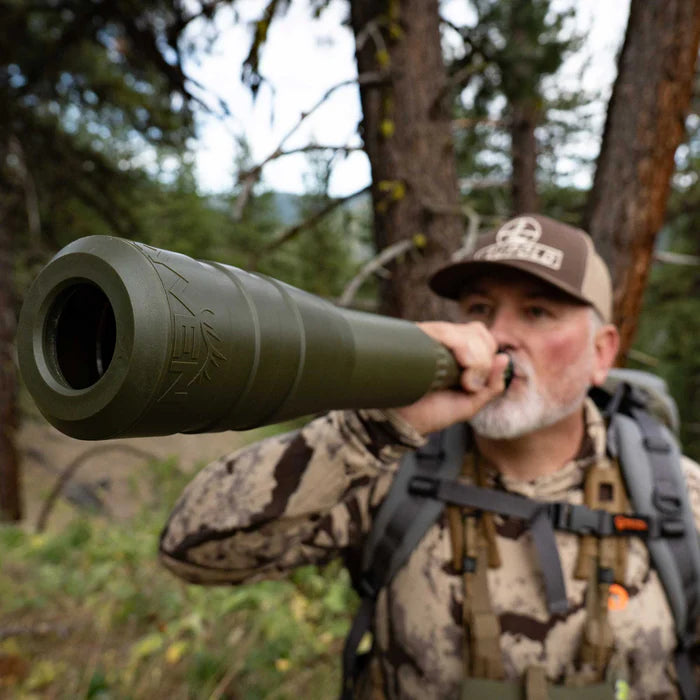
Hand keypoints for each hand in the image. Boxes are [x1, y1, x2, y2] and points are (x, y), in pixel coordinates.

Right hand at [394, 321, 509, 434]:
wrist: (403, 422)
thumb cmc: (431, 412)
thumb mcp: (471, 403)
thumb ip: (492, 385)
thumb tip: (505, 357)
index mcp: (454, 350)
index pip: (480, 333)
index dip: (487, 353)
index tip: (474, 382)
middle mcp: (440, 339)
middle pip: (477, 331)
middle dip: (482, 361)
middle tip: (468, 385)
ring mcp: (427, 337)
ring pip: (464, 332)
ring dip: (473, 359)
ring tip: (460, 382)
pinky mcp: (416, 338)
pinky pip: (446, 332)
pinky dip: (460, 348)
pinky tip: (454, 369)